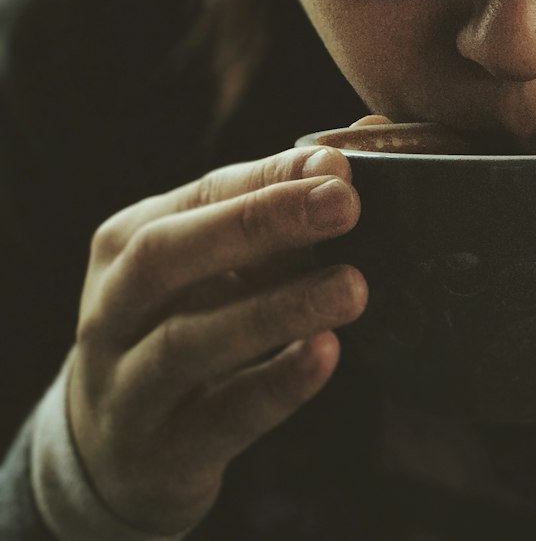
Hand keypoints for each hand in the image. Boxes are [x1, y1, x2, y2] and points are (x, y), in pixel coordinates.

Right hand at [68, 144, 366, 533]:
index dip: (270, 177)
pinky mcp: (159, 455)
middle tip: (345, 204)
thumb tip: (356, 146)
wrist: (116, 456)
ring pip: (189, 341)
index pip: (201, 195)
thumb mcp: (212, 268)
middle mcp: (112, 310)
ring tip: (352, 286)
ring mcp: (124, 388)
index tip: (338, 166)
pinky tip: (325, 354)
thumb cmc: (183, 327)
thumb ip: (275, 213)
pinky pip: (220, 416)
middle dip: (261, 222)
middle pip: (169, 255)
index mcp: (127, 243)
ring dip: (278, 308)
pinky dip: (276, 385)